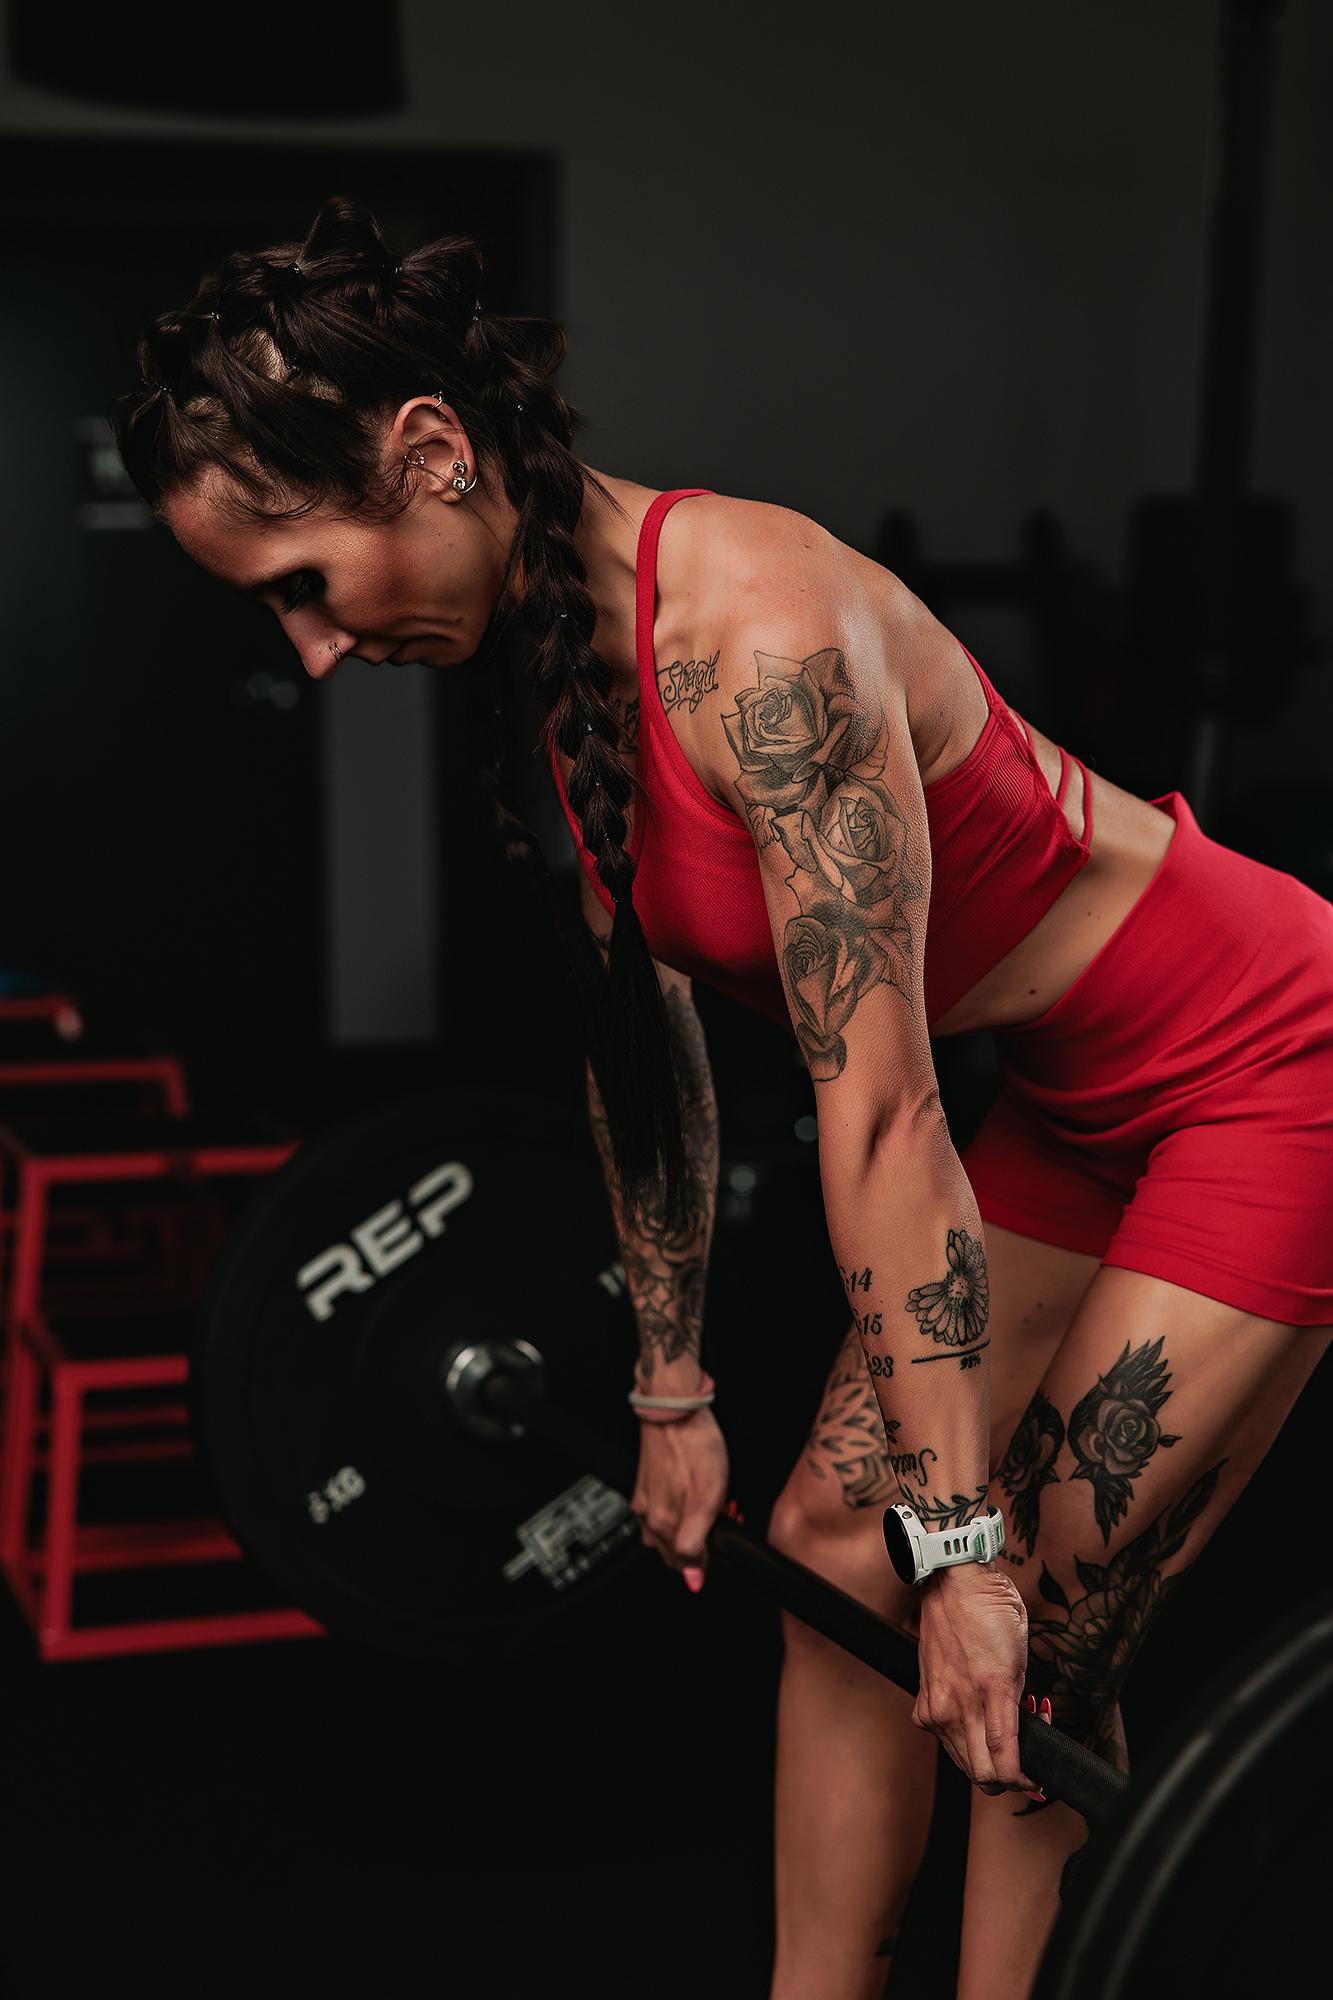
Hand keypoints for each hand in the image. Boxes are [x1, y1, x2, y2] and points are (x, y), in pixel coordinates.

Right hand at [630, 1408, 729, 1585]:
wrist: (675, 1411)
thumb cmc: (695, 1447)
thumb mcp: (708, 1499)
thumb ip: (696, 1542)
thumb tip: (692, 1578)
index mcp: (663, 1524)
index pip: (685, 1565)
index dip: (708, 1560)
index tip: (722, 1544)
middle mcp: (649, 1516)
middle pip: (674, 1551)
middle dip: (699, 1545)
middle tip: (721, 1522)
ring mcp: (644, 1500)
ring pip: (667, 1532)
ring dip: (688, 1529)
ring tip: (708, 1510)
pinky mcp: (645, 1485)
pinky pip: (660, 1512)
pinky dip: (677, 1512)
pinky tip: (690, 1497)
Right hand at [912, 1560, 1036, 1792]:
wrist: (953, 1581)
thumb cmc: (992, 1610)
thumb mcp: (1020, 1659)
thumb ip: (1016, 1705)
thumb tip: (1019, 1737)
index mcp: (991, 1692)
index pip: (1005, 1764)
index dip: (1026, 1782)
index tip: (1038, 1777)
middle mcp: (958, 1705)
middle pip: (983, 1775)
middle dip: (1010, 1778)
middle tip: (1025, 1762)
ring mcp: (936, 1705)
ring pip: (962, 1762)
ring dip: (986, 1760)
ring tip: (1002, 1735)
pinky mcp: (922, 1701)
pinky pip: (943, 1740)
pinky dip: (962, 1741)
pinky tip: (977, 1721)